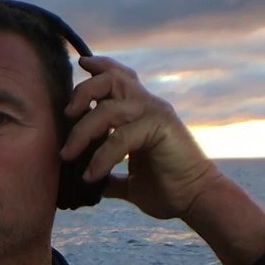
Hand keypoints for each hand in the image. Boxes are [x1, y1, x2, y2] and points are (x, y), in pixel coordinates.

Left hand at [60, 56, 222, 220]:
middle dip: (83, 91)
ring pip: (108, 108)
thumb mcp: (130, 178)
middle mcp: (148, 106)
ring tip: (68, 154)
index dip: (100, 67)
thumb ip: (110, 172)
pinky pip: (120, 138)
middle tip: (67, 114)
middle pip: (111, 79)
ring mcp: (155, 114)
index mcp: (141, 111)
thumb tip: (86, 180)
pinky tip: (91, 176)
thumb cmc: (167, 189)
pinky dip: (101, 158)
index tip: (81, 63)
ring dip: (82, 130)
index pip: (119, 76)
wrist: (197, 201)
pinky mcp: (160, 128)